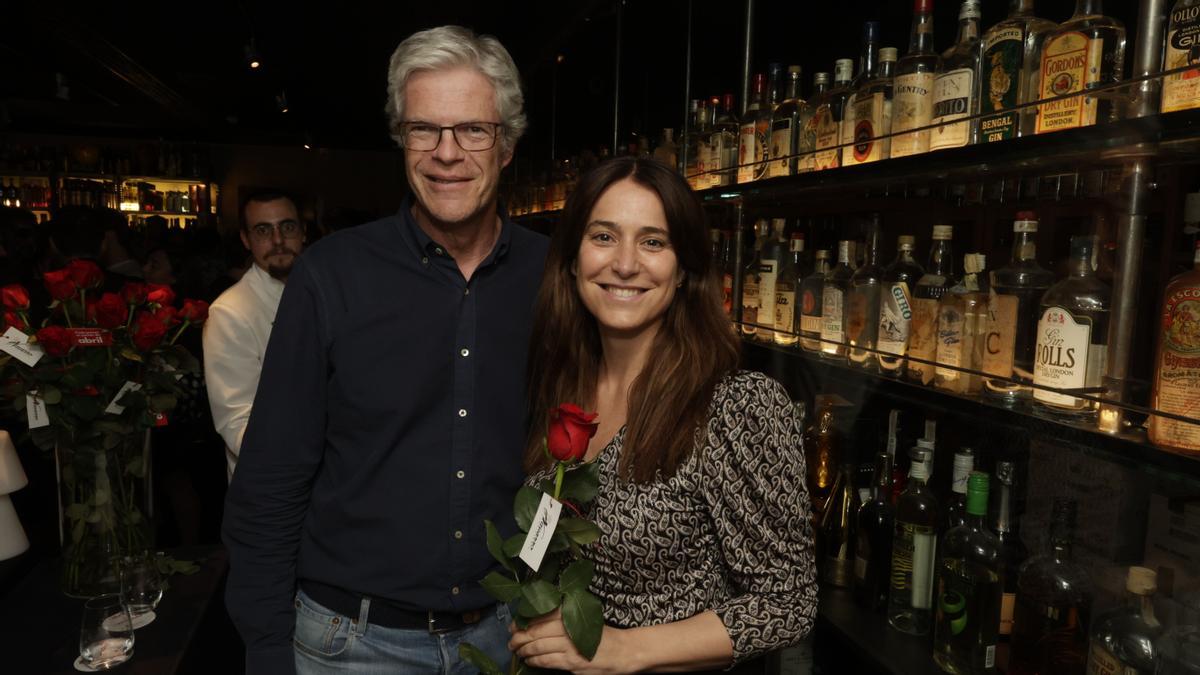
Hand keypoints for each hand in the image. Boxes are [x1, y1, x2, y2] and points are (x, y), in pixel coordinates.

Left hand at [508, 609, 634, 673]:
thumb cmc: (603, 634)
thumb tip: (537, 619)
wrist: (623, 651)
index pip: (540, 615)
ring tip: (517, 651)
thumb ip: (564, 616)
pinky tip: (529, 660)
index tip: (513, 625)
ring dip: (524, 650)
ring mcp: (570, 646)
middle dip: (519, 637)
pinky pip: (547, 661)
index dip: (523, 620)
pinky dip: (535, 661)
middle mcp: (569, 627)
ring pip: (539, 647)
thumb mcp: (585, 616)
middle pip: (536, 631)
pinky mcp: (572, 663)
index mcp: (571, 613)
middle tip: (511, 640)